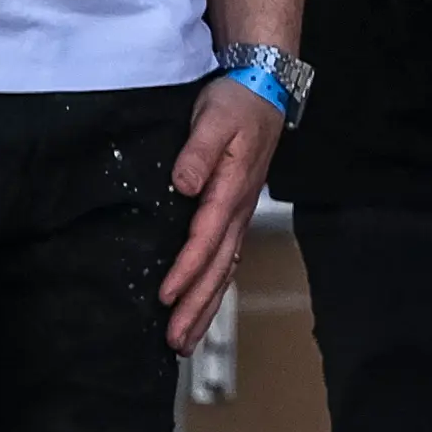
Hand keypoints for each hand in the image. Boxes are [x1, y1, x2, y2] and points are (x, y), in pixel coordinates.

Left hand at [161, 74, 283, 353]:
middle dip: (197, 307)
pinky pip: (226, 259)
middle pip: (218, 268)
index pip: (206, 239)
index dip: (186, 271)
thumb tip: (184, 184)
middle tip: (175, 341)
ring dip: (206, 307)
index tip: (166, 296)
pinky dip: (214, 288)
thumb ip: (198, 152)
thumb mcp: (213, 118)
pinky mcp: (236, 212)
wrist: (265, 89)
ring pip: (224, 270)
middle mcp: (239, 210)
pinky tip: (203, 305)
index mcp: (232, 190)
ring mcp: (240, 214)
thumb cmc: (237, 104)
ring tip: (185, 340)